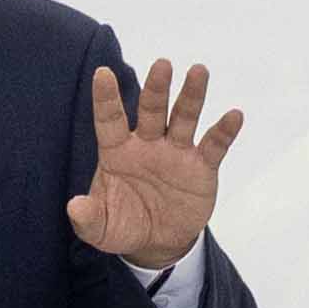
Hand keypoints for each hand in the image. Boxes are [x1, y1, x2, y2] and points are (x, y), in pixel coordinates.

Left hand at [68, 58, 242, 268]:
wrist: (158, 243)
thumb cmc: (124, 226)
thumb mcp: (100, 229)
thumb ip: (87, 218)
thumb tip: (74, 206)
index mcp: (118, 152)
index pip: (110, 120)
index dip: (106, 98)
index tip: (102, 73)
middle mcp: (147, 144)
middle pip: (151, 110)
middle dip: (156, 88)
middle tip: (162, 65)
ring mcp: (175, 152)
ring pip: (183, 117)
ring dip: (191, 96)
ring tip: (199, 71)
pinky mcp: (201, 167)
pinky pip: (213, 145)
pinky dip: (224, 131)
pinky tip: (234, 116)